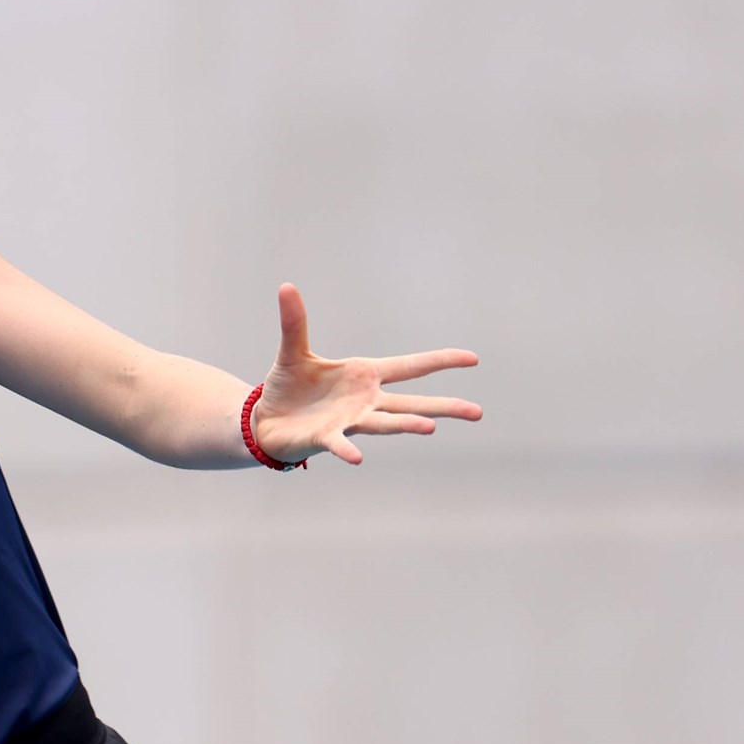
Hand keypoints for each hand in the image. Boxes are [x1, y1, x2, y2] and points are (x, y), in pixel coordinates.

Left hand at [250, 283, 481, 465]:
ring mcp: (348, 421)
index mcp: (365, 376)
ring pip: (384, 422)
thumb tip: (286, 286)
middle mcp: (365, 401)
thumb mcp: (293, 351)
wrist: (266, 420)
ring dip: (405, 424)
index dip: (439, 361)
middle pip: (411, 403)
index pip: (410, 366)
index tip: (473, 358)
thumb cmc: (288, 388)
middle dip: (443, 406)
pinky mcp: (325, 438)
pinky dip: (347, 449)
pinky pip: (339, 443)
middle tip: (476, 412)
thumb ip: (295, 322)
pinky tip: (357, 458)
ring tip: (430, 427)